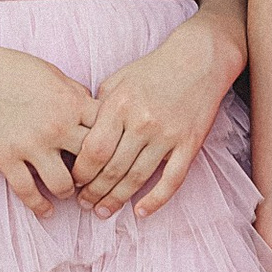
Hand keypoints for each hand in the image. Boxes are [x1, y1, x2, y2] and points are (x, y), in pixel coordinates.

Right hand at [0, 39, 98, 216]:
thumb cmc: (11, 67)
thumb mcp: (52, 73)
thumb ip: (76, 93)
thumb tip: (94, 111)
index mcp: (72, 102)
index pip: (109, 131)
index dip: (114, 145)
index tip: (111, 153)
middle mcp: (56, 126)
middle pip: (93, 162)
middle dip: (98, 174)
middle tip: (96, 181)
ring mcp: (30, 145)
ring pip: (64, 185)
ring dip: (70, 192)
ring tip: (70, 192)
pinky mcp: (6, 158)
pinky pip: (28, 192)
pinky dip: (40, 206)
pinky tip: (47, 211)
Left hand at [68, 12, 243, 216]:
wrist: (197, 58)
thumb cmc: (153, 70)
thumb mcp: (117, 80)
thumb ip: (98, 108)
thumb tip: (80, 138)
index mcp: (120, 104)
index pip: (94, 150)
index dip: (81, 172)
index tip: (74, 181)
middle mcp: (142, 121)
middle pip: (113, 169)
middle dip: (94, 191)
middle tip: (84, 204)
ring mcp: (168, 134)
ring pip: (137, 178)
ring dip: (117, 199)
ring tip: (103, 211)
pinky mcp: (190, 143)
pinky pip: (171, 180)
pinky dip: (155, 200)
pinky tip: (140, 212)